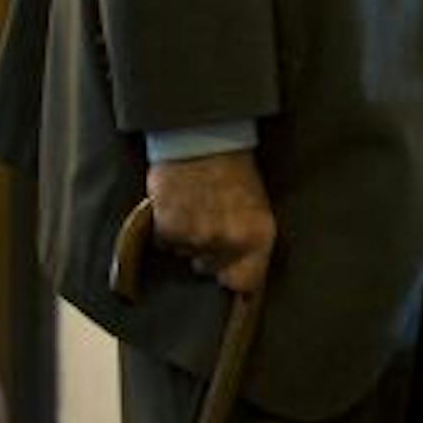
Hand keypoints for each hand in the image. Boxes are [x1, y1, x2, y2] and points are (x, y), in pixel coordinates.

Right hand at [146, 151, 276, 293]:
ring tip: (194, 206)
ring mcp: (197, 237)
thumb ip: (249, 237)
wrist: (204, 138)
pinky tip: (177, 202)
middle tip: (208, 223)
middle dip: (208, 254)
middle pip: (210, 269)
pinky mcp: (169, 229)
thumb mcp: (257, 203)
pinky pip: (164, 241)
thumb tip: (240, 270)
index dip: (236, 280)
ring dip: (187, 237)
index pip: (246, 283)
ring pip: (185, 253)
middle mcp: (229, 242)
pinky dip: (167, 227)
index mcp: (258, 236)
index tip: (229, 276)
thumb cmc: (235, 167)